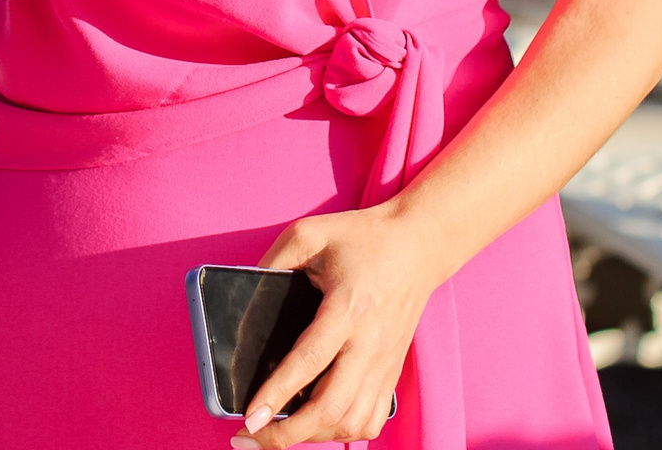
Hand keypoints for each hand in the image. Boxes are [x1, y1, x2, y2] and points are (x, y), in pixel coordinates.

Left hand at [231, 205, 440, 446]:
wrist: (419, 245)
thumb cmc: (362, 237)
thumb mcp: (310, 233)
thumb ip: (273, 260)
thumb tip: (242, 293)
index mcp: (347, 310)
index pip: (309, 362)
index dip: (277, 395)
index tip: (250, 419)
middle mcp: (369, 345)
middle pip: (332, 407)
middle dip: (289, 435)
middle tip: (250, 438)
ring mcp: (385, 363)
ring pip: (353, 422)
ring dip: (314, 437)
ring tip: (278, 434)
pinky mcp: (392, 372)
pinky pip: (372, 420)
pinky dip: (343, 433)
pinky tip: (318, 427)